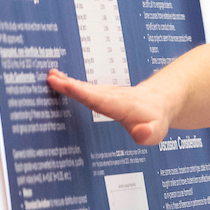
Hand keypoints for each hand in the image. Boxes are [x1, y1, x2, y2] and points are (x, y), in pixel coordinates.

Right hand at [47, 68, 173, 144]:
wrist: (159, 103)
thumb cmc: (155, 120)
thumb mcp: (156, 131)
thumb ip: (149, 133)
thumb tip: (143, 134)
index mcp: (120, 105)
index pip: (98, 99)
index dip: (81, 92)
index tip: (65, 84)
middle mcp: (111, 96)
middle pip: (87, 90)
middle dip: (69, 85)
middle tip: (50, 78)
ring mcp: (106, 93)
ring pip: (85, 87)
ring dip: (67, 82)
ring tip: (50, 75)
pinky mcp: (102, 93)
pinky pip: (84, 88)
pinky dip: (70, 84)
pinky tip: (58, 79)